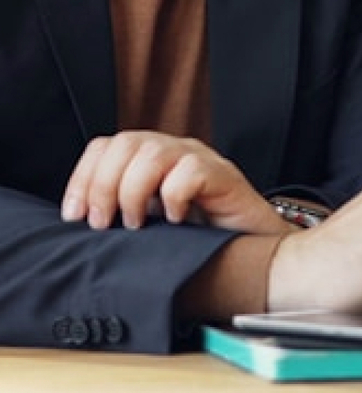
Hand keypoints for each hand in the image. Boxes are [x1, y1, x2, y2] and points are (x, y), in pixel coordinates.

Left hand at [61, 131, 287, 234]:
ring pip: (154, 152)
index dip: (83, 177)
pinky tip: (176, 220)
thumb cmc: (199, 239)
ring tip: (138, 225)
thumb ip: (119, 214)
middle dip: (104, 185)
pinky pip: (190, 171)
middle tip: (105, 224)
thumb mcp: (149, 225)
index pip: (105, 146)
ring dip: (134, 192)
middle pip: (125, 142)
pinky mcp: (223, 175)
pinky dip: (174, 197)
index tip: (75, 216)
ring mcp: (199, 159)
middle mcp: (173, 151)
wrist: (254, 249)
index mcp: (148, 159)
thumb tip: (79, 223)